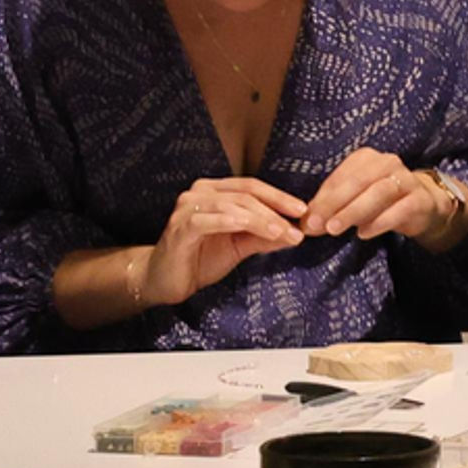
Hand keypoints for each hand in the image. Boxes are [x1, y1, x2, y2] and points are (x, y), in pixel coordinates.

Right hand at [145, 177, 310, 306]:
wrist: (164, 280)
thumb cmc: (200, 259)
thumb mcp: (240, 246)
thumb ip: (266, 237)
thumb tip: (297, 234)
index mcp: (215, 191)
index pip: (253, 187)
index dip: (279, 197)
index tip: (303, 211)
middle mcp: (200, 192)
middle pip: (245, 195)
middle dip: (274, 212)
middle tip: (295, 229)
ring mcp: (187, 208)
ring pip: (230, 205)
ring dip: (259, 219)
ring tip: (279, 233)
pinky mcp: (179, 227)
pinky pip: (206, 220)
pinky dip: (228, 221)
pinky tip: (245, 226)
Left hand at [304, 146, 466, 246]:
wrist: (423, 205)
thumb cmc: (380, 201)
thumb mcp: (353, 199)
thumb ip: (330, 207)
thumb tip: (305, 225)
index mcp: (366, 158)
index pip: (340, 176)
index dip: (322, 198)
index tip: (307, 219)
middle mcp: (387, 163)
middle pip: (358, 182)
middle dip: (334, 204)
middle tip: (317, 225)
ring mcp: (407, 179)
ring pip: (379, 192)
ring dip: (354, 211)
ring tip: (335, 229)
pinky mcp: (420, 200)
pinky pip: (400, 209)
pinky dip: (380, 222)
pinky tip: (363, 234)